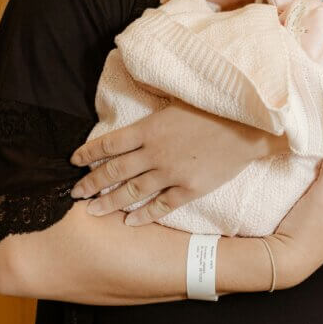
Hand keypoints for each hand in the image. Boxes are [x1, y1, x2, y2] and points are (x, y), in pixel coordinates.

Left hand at [68, 99, 279, 224]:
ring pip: (132, 191)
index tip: (74, 160)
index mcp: (149, 129)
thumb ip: (153, 116)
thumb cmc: (214, 108)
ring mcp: (171, 173)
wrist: (248, 126)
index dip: (88, 152)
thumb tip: (135, 119)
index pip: (109, 143)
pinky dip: (143, 215)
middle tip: (74, 193)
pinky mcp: (189, 189)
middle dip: (90, 182)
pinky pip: (161, 206)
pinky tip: (129, 221)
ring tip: (92, 210)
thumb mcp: (177, 102)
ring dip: (109, 201)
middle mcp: (155, 153)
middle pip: (113, 171)